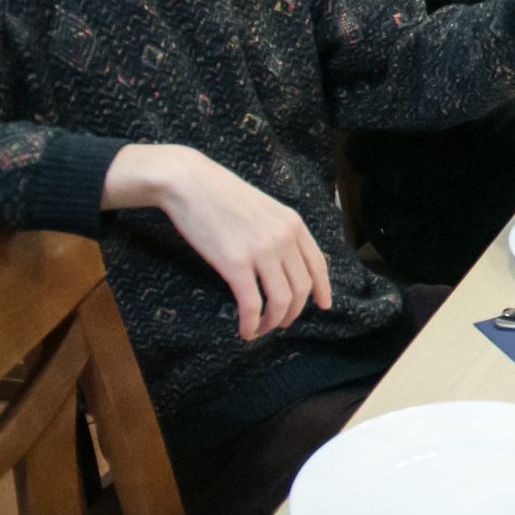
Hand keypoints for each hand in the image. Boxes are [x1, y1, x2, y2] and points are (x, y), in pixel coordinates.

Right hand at [103, 144, 331, 340]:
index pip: (318, 264)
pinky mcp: (235, 263)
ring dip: (273, 322)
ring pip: (281, 301)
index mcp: (293, 224)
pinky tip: (244, 330)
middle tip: (280, 322)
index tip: (323, 306)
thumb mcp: (265, 209)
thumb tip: (286, 262)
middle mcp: (284, 238)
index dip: (323, 289)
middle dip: (294, 312)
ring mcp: (261, 251)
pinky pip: (252, 304)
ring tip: (260, 329)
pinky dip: (251, 323)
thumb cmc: (222, 195)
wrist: (191, 183)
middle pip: (302, 287)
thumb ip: (279, 232)